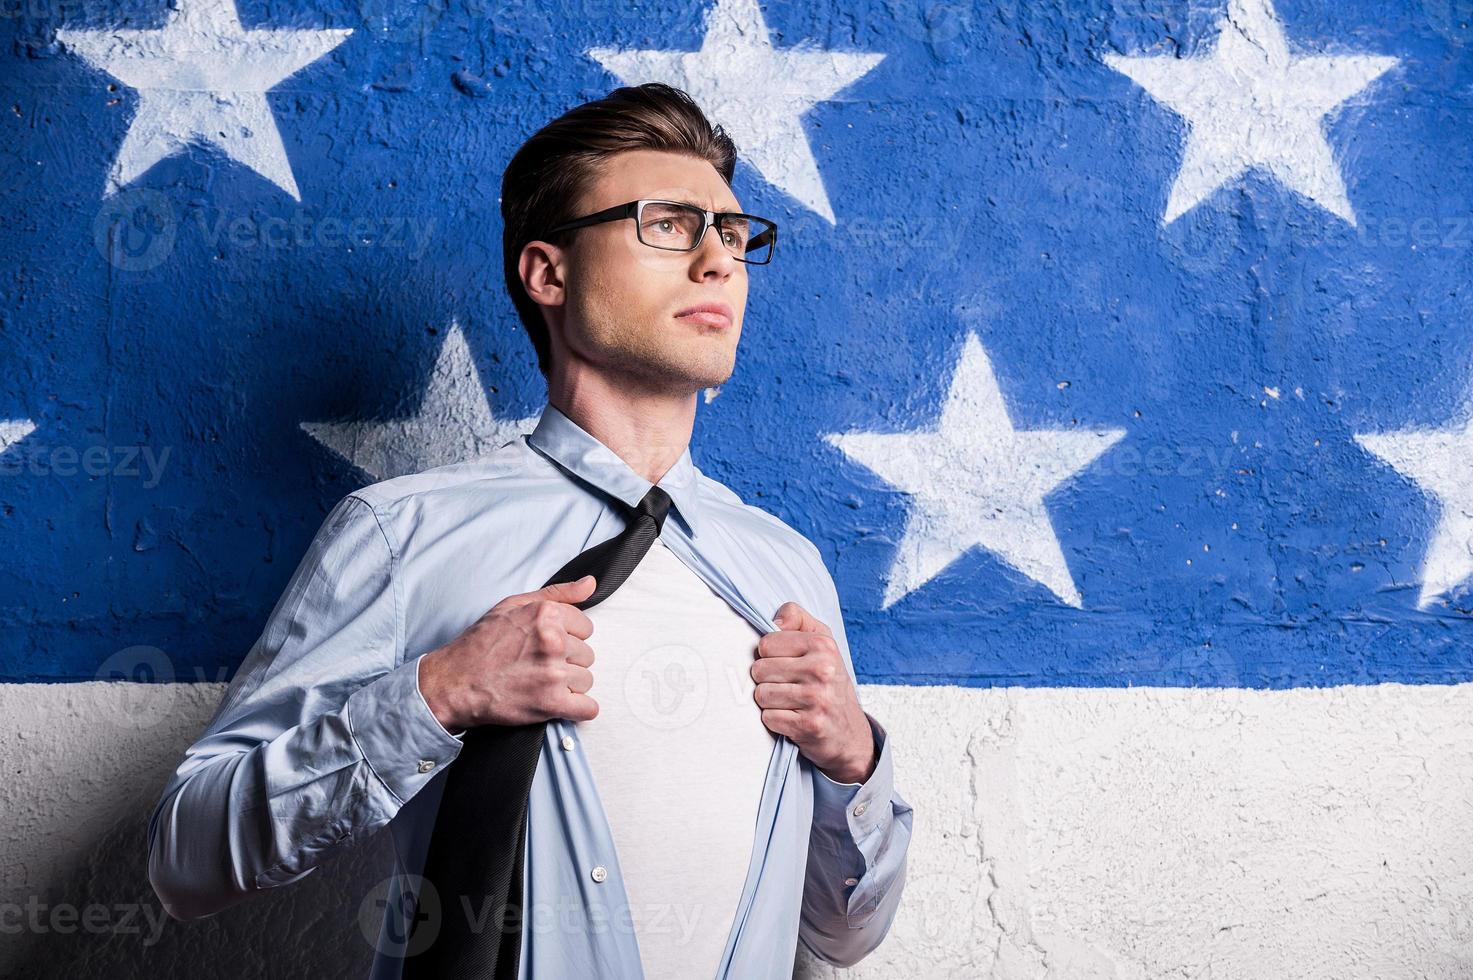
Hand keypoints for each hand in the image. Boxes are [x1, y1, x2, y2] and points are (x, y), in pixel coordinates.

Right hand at [418, 575, 599, 732]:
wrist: (454, 682)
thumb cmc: (480, 644)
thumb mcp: (513, 605)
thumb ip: (557, 593)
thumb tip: (590, 584)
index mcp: (546, 615)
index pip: (586, 627)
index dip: (568, 637)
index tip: (548, 645)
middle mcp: (553, 641)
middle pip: (586, 655)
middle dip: (567, 661)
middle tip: (539, 665)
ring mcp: (553, 673)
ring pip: (586, 680)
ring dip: (568, 685)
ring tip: (541, 683)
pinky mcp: (551, 703)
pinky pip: (588, 708)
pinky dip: (577, 709)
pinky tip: (558, 703)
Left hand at [751, 601, 875, 784]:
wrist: (849, 732)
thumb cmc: (827, 682)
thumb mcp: (821, 642)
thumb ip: (797, 619)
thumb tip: (774, 621)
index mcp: (823, 645)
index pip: (766, 643)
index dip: (769, 655)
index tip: (784, 664)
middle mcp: (823, 669)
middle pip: (759, 669)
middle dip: (767, 680)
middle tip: (787, 686)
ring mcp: (817, 698)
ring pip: (761, 694)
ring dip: (770, 702)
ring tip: (789, 702)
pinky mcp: (810, 725)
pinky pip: (768, 718)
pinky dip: (775, 720)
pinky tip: (792, 718)